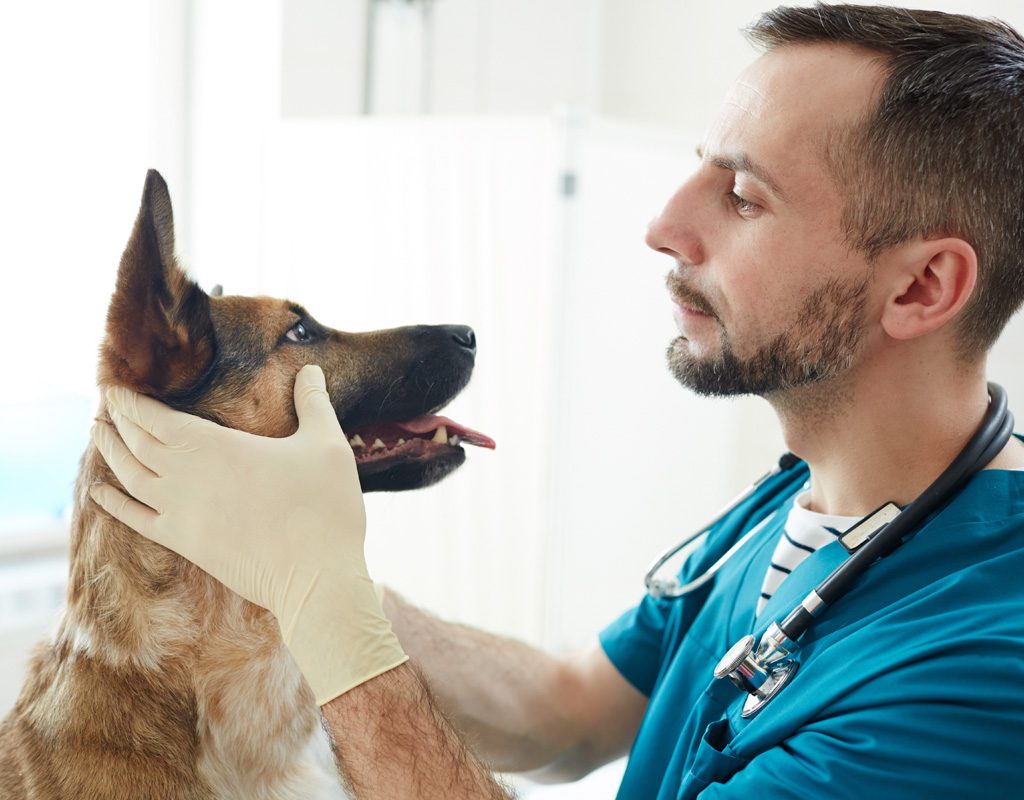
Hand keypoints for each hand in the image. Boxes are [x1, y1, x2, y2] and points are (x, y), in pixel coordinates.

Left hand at [88, 364, 406, 704]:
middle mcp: (187, 477)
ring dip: (109, 452)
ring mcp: (181, 513)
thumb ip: (314, 402)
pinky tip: (99, 490)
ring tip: (97, 432)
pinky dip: (113, 502)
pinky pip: (135, 519)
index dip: (132, 400)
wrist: (316, 577)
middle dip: (117, 419)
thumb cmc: (325, 508)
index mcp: (217, 447)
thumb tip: (311, 368)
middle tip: (104, 402)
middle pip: (136, 442)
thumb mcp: (327, 445)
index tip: (115, 385)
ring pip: (129, 476)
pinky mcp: (185, 543)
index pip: (157, 417)